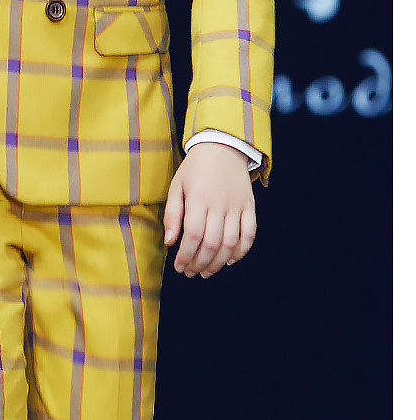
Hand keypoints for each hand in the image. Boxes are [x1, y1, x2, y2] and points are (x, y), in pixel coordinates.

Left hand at [163, 142, 255, 278]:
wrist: (223, 147)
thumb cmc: (195, 169)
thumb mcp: (177, 186)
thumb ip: (172, 214)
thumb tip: (169, 241)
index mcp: (198, 198)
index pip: (192, 235)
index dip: (185, 256)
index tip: (179, 266)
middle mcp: (219, 203)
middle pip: (211, 243)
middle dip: (200, 263)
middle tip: (191, 272)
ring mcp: (237, 205)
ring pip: (231, 243)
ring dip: (218, 262)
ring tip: (207, 271)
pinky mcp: (249, 206)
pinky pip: (250, 233)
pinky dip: (242, 250)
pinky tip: (230, 260)